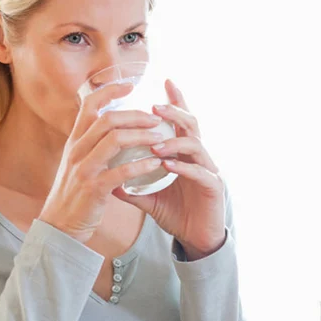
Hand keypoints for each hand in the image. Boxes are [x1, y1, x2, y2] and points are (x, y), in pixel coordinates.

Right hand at [39, 82, 166, 243]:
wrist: (59, 225)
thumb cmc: (74, 193)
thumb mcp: (76, 163)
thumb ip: (90, 145)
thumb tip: (109, 127)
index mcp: (74, 141)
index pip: (88, 105)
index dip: (109, 91)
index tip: (130, 85)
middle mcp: (76, 150)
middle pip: (107, 119)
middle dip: (135, 115)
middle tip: (157, 118)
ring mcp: (83, 169)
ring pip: (114, 140)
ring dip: (142, 136)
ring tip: (161, 137)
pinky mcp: (93, 188)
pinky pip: (121, 171)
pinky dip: (141, 165)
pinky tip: (156, 164)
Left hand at [113, 79, 225, 259]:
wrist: (196, 240)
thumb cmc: (176, 214)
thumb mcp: (148, 198)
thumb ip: (130, 186)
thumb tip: (106, 178)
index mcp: (185, 154)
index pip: (180, 122)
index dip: (175, 101)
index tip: (164, 81)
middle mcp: (199, 157)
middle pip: (191, 125)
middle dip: (174, 112)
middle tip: (154, 106)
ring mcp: (209, 170)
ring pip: (196, 145)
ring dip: (173, 141)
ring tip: (154, 143)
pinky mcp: (214, 188)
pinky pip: (199, 172)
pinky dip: (182, 166)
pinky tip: (167, 164)